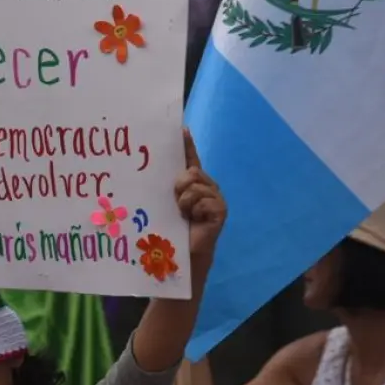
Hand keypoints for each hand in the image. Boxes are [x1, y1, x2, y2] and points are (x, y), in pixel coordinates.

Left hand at [175, 129, 226, 262]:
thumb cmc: (171, 228)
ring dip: (184, 201)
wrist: (182, 254)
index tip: (181, 130)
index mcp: (192, 183)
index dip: (187, 145)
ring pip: (196, 185)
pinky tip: (194, 219)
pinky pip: (204, 200)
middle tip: (176, 202)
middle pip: (192, 171)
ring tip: (183, 214)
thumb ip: (167, 184)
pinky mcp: (221, 209)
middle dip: (180, 184)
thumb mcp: (165, 202)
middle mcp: (206, 187)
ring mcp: (215, 198)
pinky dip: (195, 209)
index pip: (190, 159)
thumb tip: (163, 168)